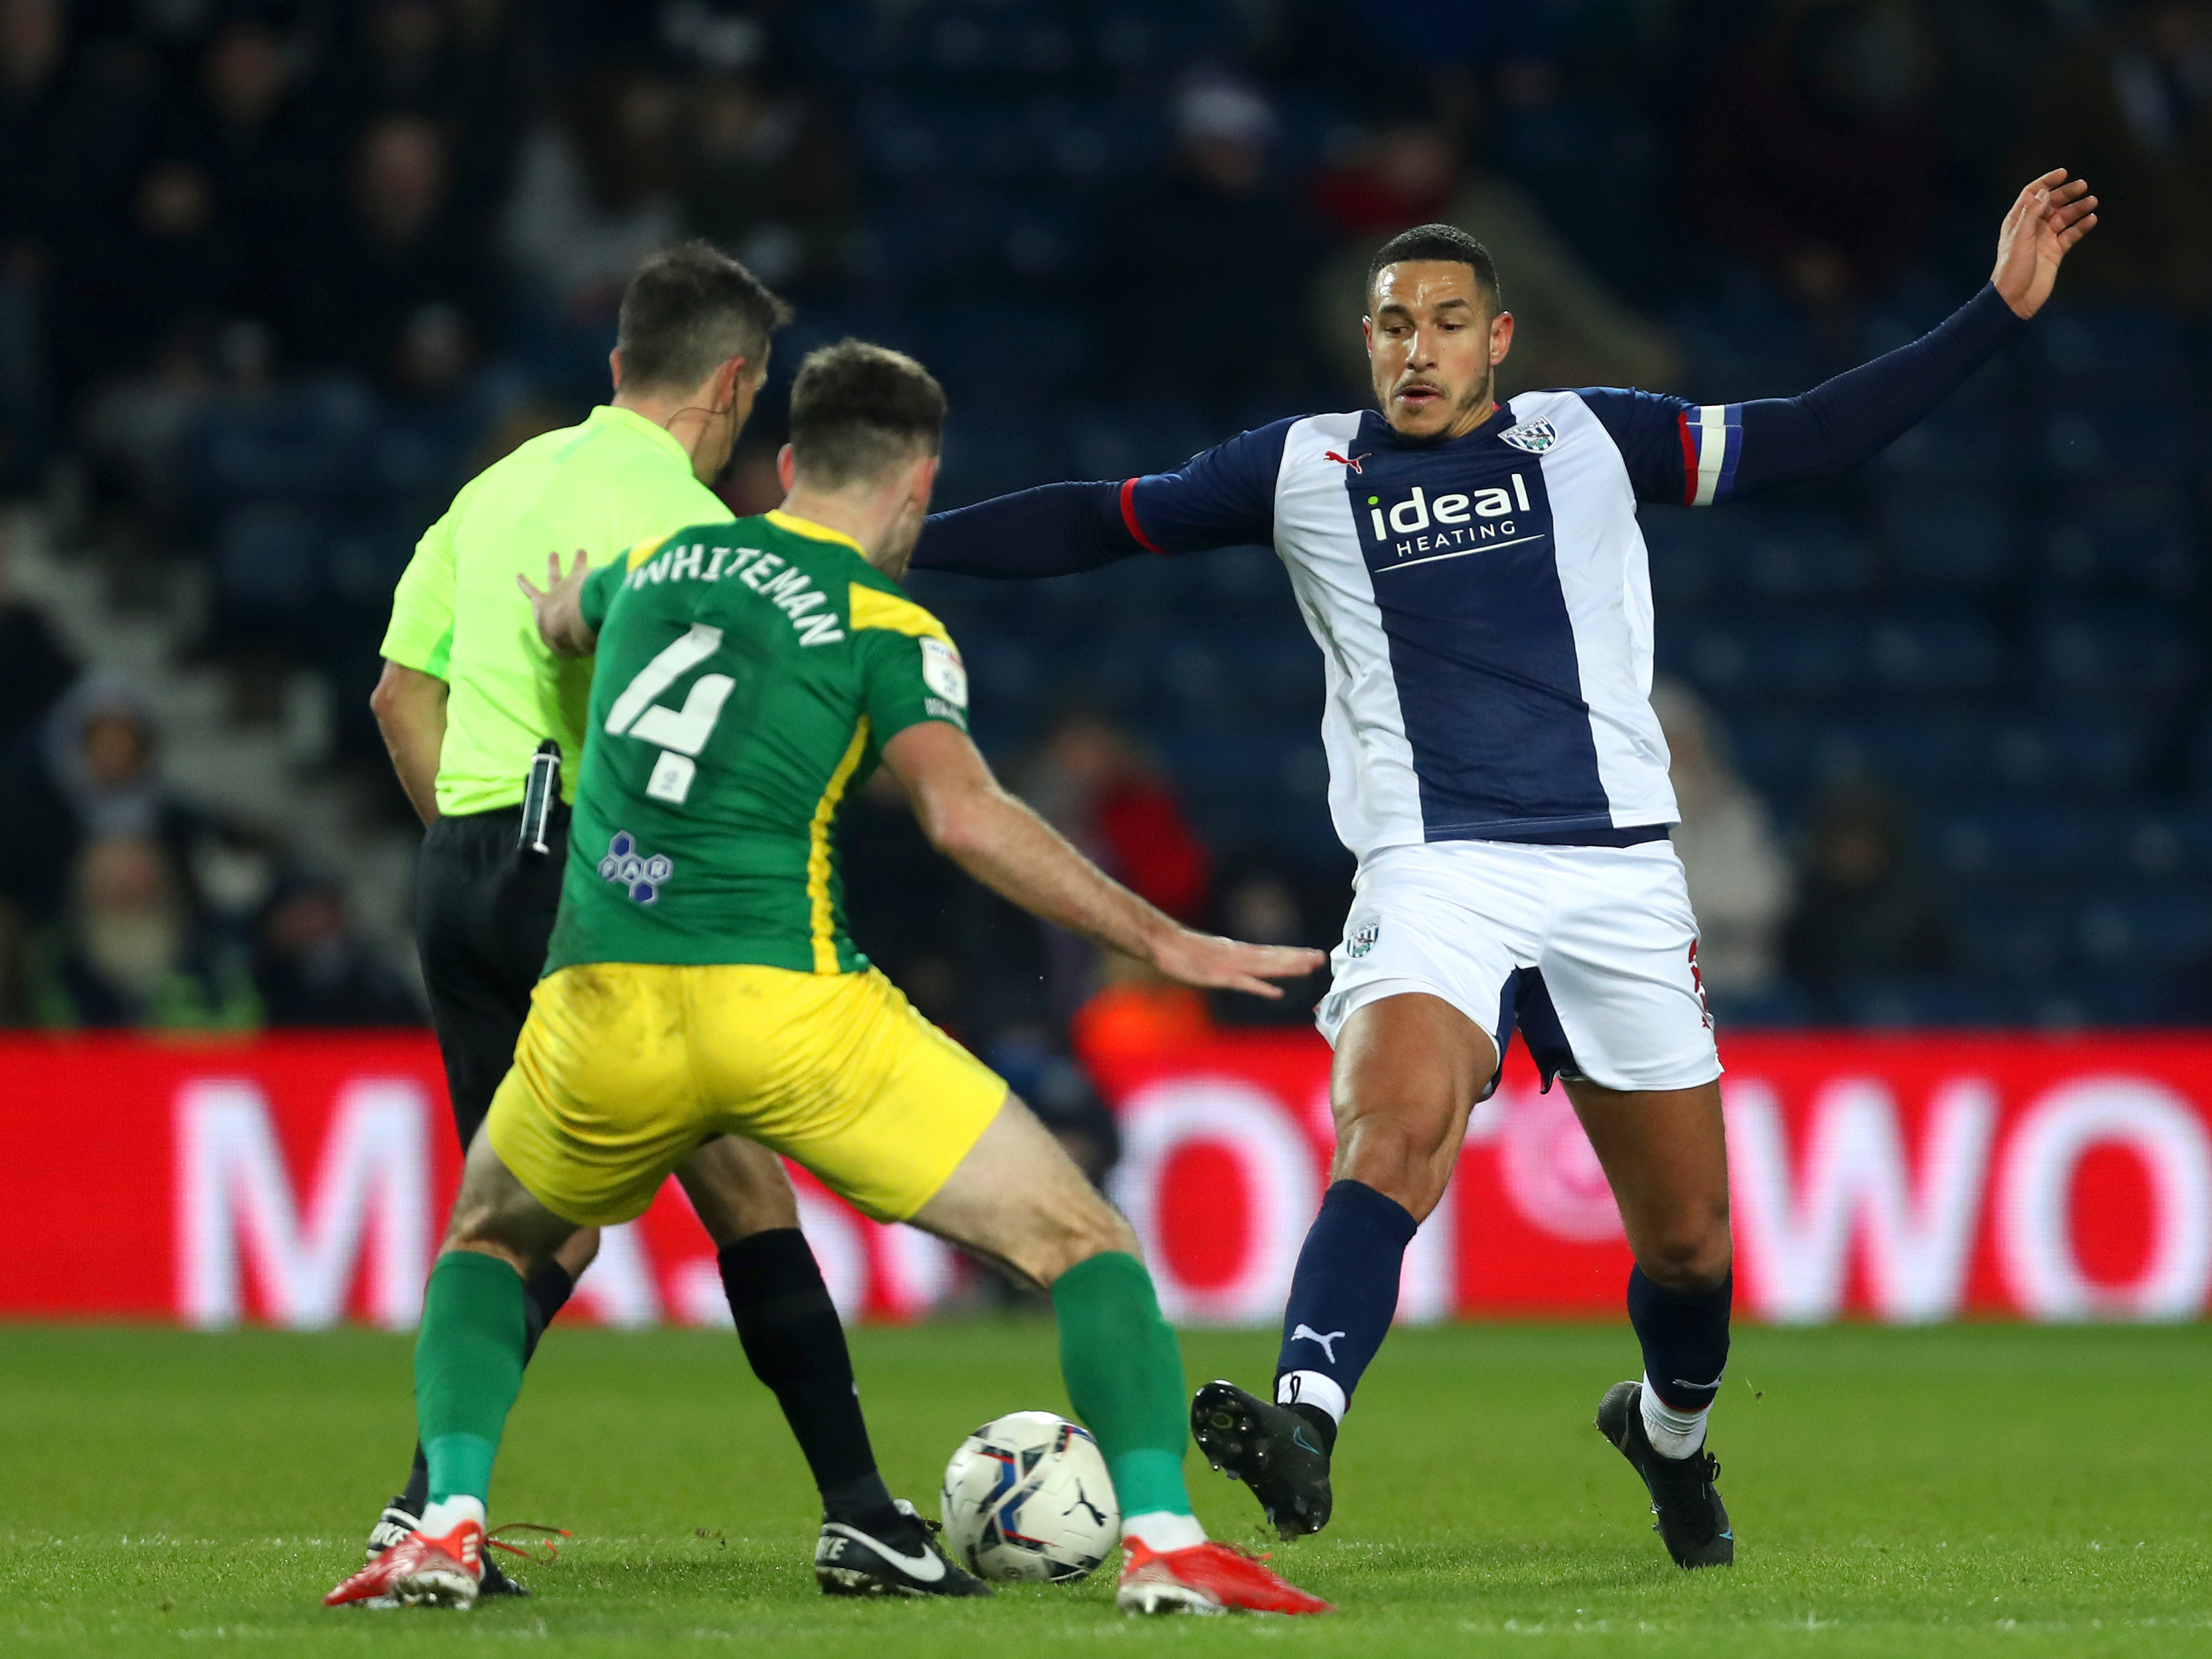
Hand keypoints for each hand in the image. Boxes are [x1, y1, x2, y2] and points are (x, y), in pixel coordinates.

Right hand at [517, 549, 594, 655]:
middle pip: (553, 577)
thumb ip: (565, 645)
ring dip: (576, 560)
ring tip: (580, 551)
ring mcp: (568, 582)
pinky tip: (587, 553)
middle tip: (553, 554)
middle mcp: (554, 592)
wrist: (569, 620)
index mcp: (543, 609)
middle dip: (552, 566)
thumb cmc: (562, 637)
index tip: (519, 576)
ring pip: (572, 569)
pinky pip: (584, 566)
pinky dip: (585, 561)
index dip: (528, 588)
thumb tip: (569, 647)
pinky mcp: (581, 576)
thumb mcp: (562, 646)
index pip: (535, 600)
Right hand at [1149, 928, 1326, 999]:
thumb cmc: (1183, 949)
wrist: (1163, 943)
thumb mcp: (1211, 950)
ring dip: (1288, 968)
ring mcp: (1230, 966)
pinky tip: (1277, 992)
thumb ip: (1229, 957)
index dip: (1293, 954)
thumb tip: (1243, 963)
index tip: (1313, 954)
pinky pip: (1244, 984)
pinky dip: (1261, 988)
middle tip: (1322, 958)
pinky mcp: (1219, 977)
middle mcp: (1239, 955)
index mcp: (1238, 950)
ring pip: (1265, 968)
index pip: (1272, 952)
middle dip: (1298, 958)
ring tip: (1309, 968)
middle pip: (1274, 958)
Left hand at [1990, 168, 2096, 318]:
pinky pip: (2071, 235)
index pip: (2033, 194)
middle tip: (2083, 185)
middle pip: (2051, 203)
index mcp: (2018, 221)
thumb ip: (2032, 213)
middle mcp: (2031, 227)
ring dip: (2077, 209)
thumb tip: (2044, 193)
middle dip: (2066, 193)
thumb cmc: (2012, 268)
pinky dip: (2081, 227)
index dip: (2047, 182)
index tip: (2063, 173)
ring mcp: (2044, 239)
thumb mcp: (2020, 237)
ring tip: (2092, 201)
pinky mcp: (2055, 252)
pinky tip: (2092, 219)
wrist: (2014, 298)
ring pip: (2064, 218)